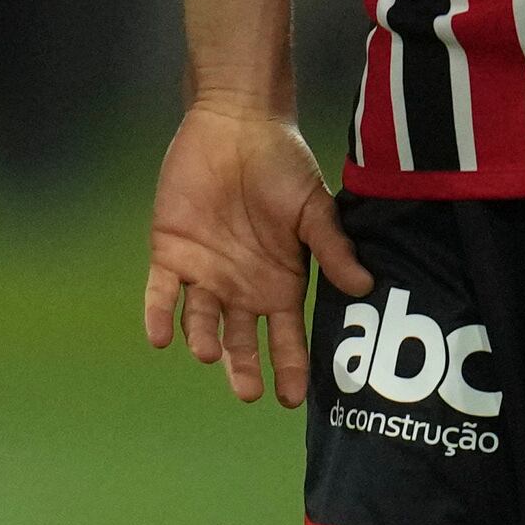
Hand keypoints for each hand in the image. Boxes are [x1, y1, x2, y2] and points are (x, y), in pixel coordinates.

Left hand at [142, 103, 370, 406]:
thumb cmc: (283, 163)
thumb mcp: (314, 207)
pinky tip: (162, 335)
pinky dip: (159, 315)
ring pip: (200, 323)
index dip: (291, 366)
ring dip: (204, 340)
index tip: (295, 400)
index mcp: (279, 279)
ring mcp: (204, 273)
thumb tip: (364, 286)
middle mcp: (241, 286)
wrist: (235, 125)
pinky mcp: (170, 255)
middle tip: (247, 393)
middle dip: (243, 369)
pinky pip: (161, 295)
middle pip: (241, 341)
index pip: (286, 334)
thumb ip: (332, 248)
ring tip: (211, 351)